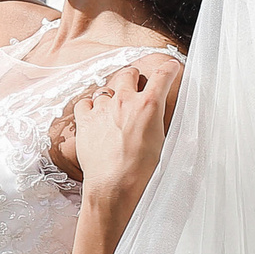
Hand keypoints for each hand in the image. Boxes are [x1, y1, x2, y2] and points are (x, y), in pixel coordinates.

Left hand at [68, 58, 180, 204]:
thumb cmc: (143, 170)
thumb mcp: (163, 141)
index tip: (169, 68)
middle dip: (134, 77)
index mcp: (149, 105)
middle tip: (136, 85)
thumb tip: (164, 114)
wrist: (114, 185)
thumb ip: (161, 120)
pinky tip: (95, 115)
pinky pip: (84, 102)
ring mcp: (102, 109)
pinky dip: (90, 106)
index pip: (162, 75)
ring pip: (105, 89)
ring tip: (114, 108)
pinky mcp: (85, 120)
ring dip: (111, 94)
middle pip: (128, 74)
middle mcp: (125, 101)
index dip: (168, 69)